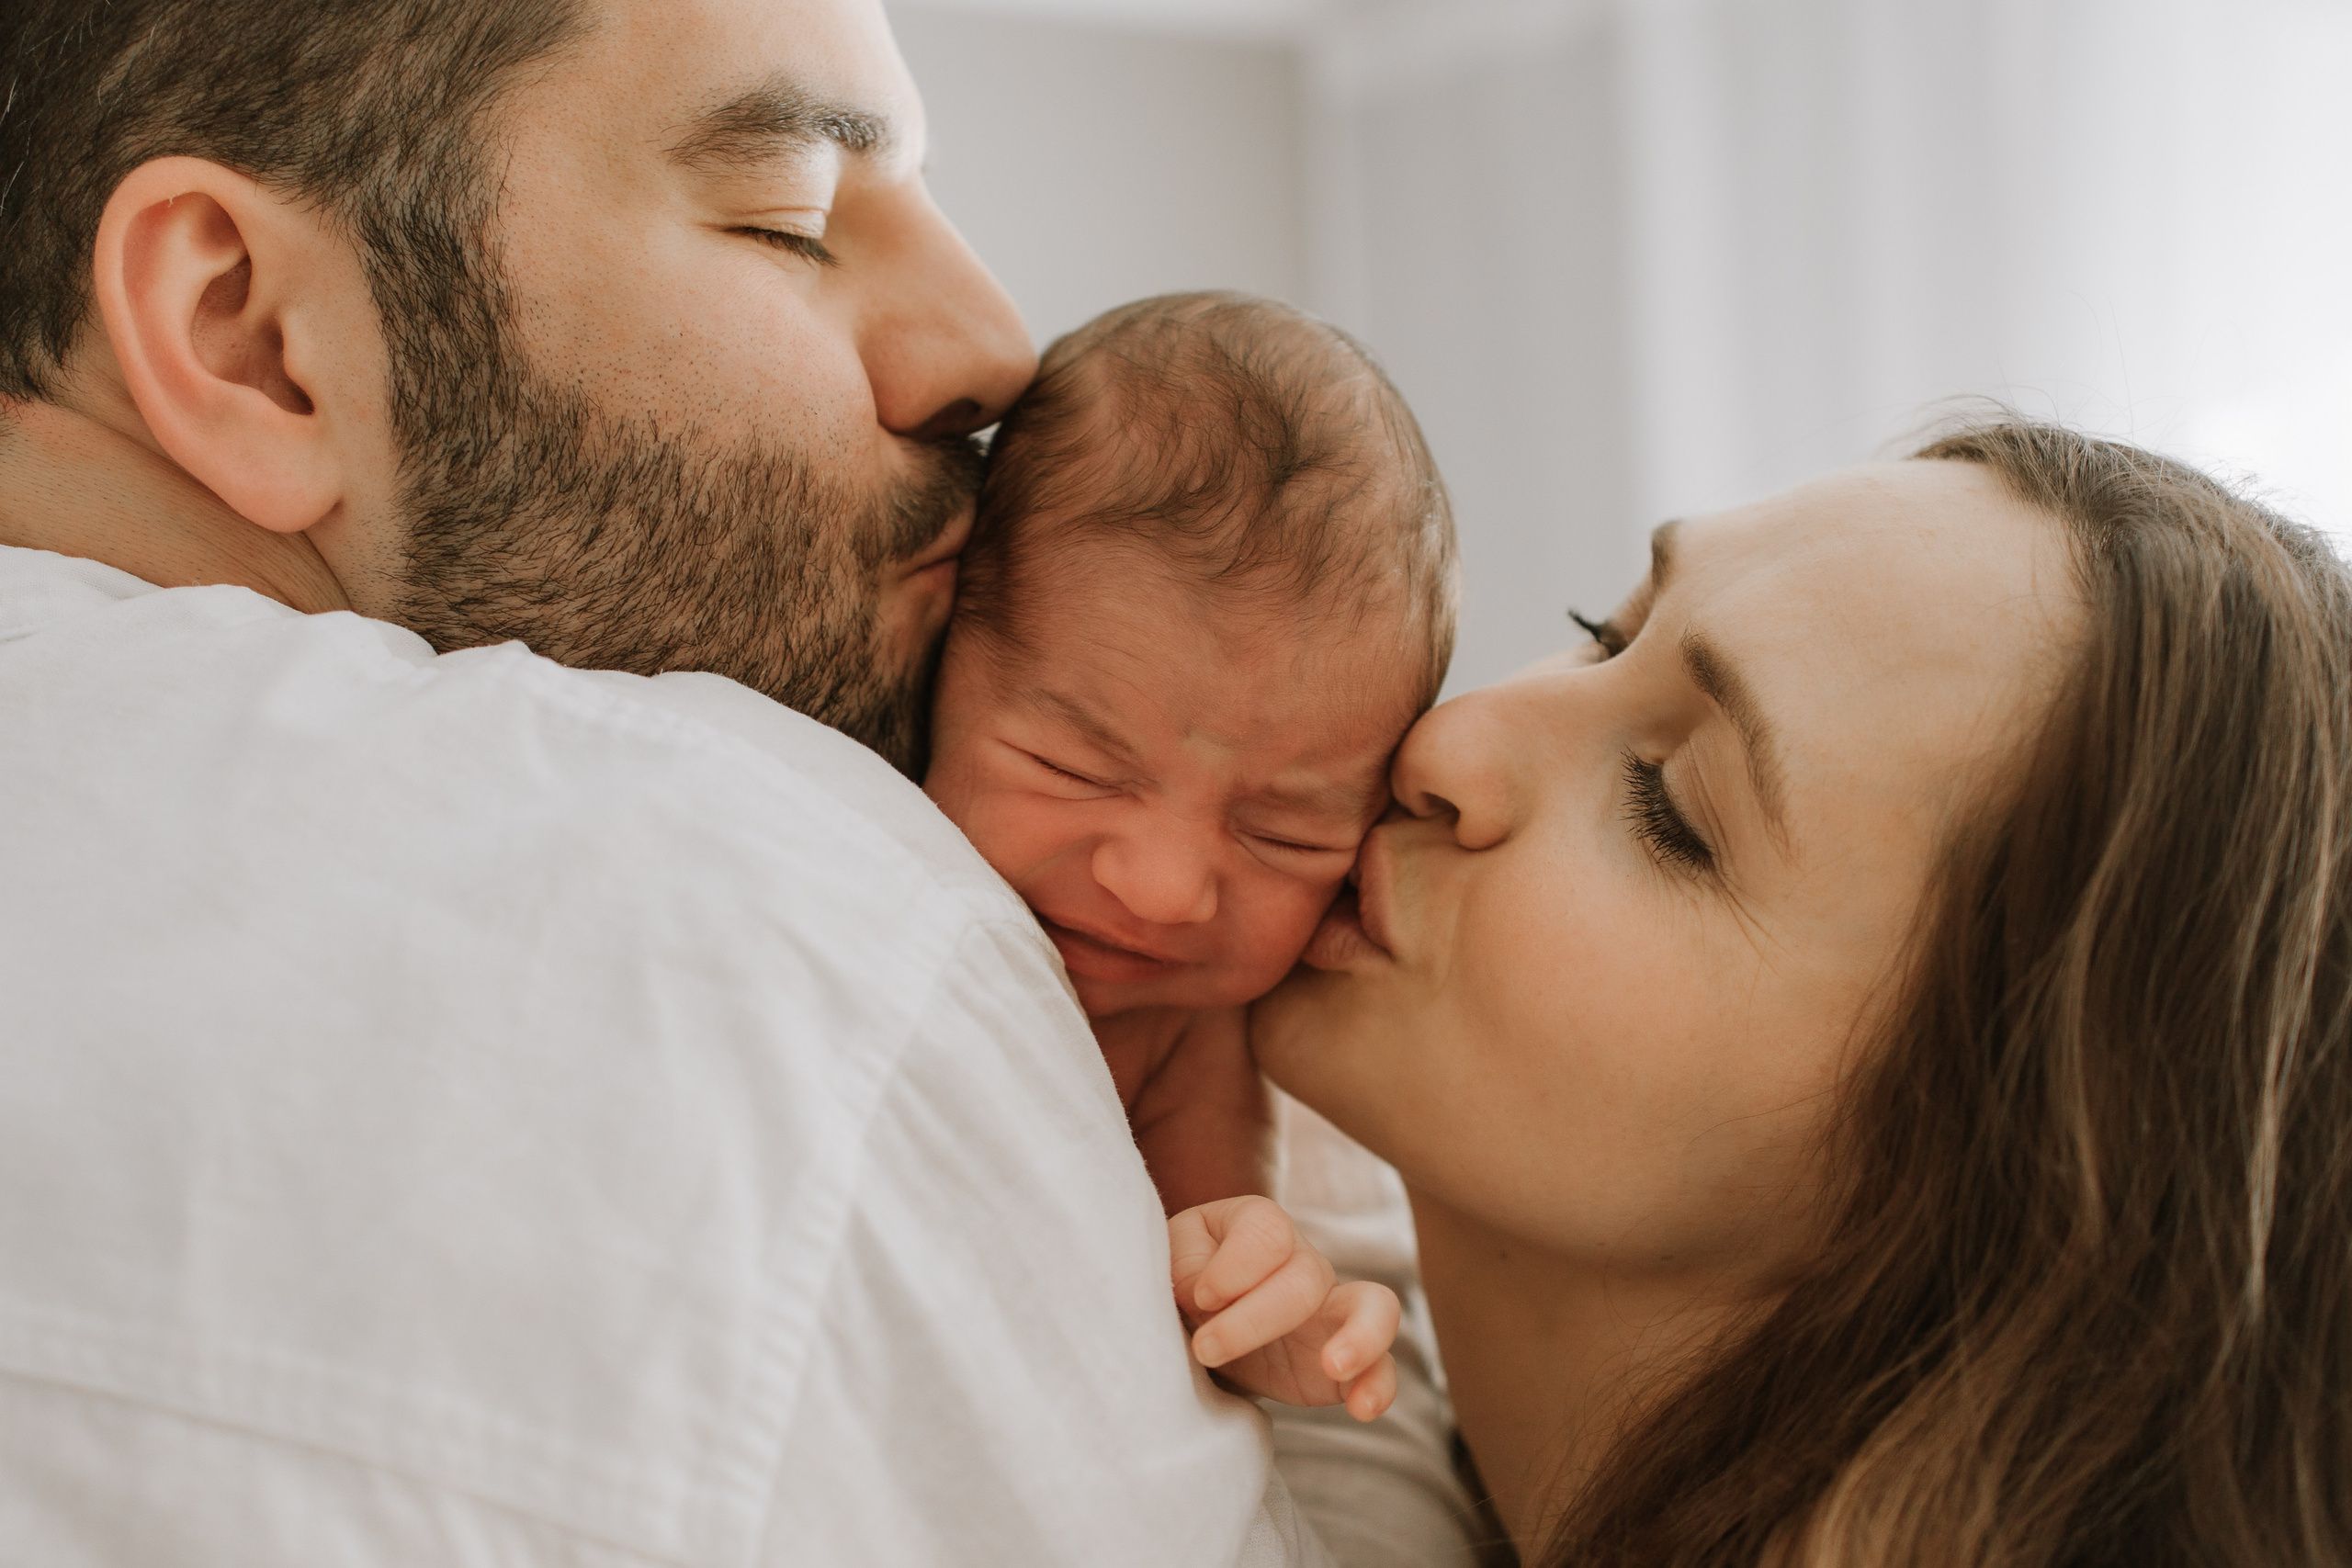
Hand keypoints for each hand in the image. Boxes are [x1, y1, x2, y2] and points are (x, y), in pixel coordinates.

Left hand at [1168, 1195, 1400, 1421]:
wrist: (1188, 1329)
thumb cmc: (1177, 1284)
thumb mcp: (1165, 1259)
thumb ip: (1181, 1263)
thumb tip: (1207, 1291)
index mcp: (1258, 1226)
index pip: (1267, 1231)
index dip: (1234, 1266)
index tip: (1197, 1298)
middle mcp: (1304, 1262)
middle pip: (1306, 1276)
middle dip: (1253, 1318)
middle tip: (1205, 1350)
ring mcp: (1331, 1311)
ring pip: (1376, 1306)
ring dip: (1360, 1335)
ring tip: (1333, 1365)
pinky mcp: (1342, 1364)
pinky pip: (1381, 1368)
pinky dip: (1378, 1386)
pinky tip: (1362, 1409)